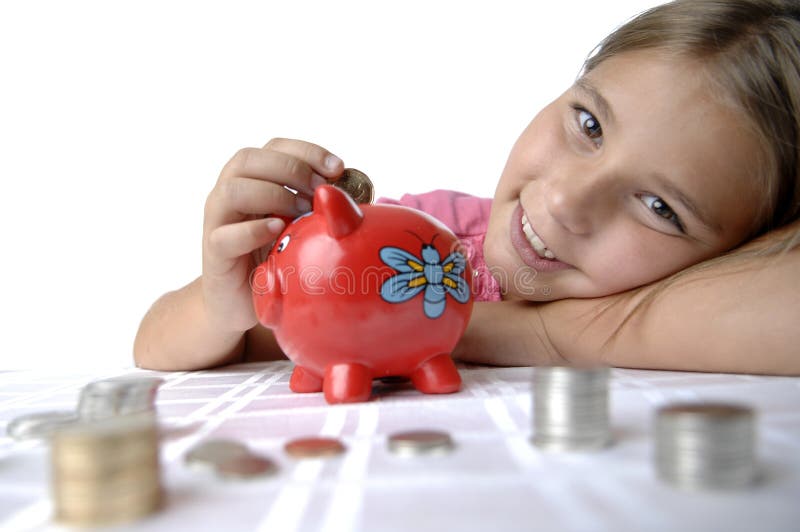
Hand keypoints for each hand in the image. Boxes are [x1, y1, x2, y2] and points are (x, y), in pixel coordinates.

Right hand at [202, 138, 343, 331]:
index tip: (338, 167)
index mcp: (253, 180)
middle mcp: (230, 193)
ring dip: (273, 194)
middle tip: (320, 190)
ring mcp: (218, 222)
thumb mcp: (303, 227)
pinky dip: (253, 230)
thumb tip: (362, 198)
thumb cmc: (276, 259)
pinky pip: (226, 236)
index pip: (274, 147)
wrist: (241, 304)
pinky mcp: (215, 253)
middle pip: (248, 159)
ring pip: (233, 190)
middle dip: (291, 168)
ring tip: (300, 211)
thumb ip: (321, 208)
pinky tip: (278, 230)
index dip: (306, 151)